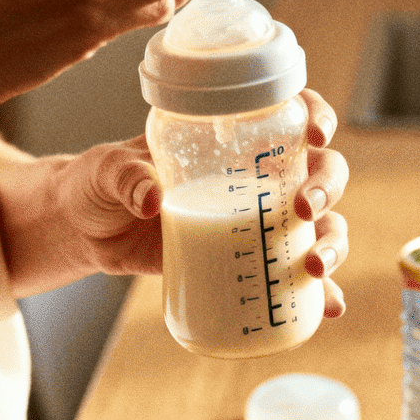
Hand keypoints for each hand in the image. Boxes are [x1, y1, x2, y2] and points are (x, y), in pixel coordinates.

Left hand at [5, 90, 350, 316]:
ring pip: (320, 223)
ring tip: (314, 265)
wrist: (87, 229)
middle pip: (319, 170)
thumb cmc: (102, 181)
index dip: (316, 115)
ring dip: (332, 241)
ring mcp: (256, 219)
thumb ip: (126, 176)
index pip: (288, 113)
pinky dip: (318, 291)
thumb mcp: (108, 169)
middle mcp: (255, 173)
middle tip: (303, 208)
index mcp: (229, 136)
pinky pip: (293, 274)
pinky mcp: (247, 260)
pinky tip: (329, 305)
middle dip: (326, 188)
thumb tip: (153, 199)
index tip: (316, 134)